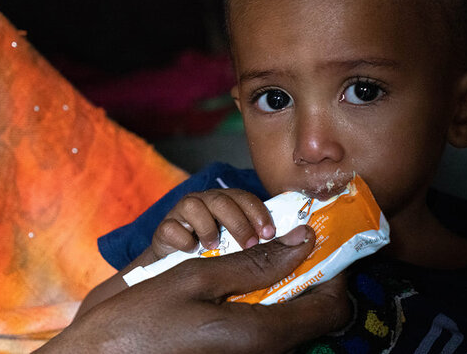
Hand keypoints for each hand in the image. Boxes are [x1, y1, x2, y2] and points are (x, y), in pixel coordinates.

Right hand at [37, 226, 350, 353]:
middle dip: (302, 273)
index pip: (331, 307)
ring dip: (277, 285)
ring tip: (242, 262)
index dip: (333, 272)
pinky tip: (227, 288)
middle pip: (311, 312)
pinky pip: (263, 328)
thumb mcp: (197, 278)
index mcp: (263, 335)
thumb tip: (303, 241)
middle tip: (277, 244)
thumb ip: (255, 262)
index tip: (316, 243)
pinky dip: (258, 303)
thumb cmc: (140, 321)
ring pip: (288, 319)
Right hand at [151, 188, 275, 259]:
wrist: (176, 267)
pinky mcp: (163, 229)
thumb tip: (303, 237)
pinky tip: (191, 250)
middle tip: (249, 245)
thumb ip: (267, 239)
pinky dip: (183, 238)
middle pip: (222, 200)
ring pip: (194, 205)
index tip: (269, 233)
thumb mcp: (242, 246)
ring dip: (209, 227)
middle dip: (239, 222)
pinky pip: (171, 227)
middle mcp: (205, 202)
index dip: (258, 213)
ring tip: (215, 246)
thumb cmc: (215, 255)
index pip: (245, 198)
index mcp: (227, 203)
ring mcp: (182, 214)